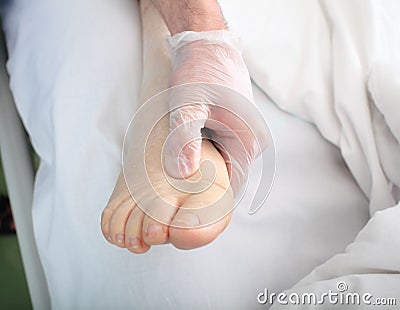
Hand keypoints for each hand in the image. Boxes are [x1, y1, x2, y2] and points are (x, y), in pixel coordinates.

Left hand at [163, 30, 269, 193]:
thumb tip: (183, 174)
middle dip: (203, 193)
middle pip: (227, 180)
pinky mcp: (235, 127)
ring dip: (202, 175)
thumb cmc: (199, 72)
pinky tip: (184, 160)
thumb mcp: (188, 106)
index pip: (231, 190)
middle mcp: (250, 141)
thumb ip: (186, 140)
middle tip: (174, 203)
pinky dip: (204, 160)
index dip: (208, 206)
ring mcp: (244, 134)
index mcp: (246, 142)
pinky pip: (220, 152)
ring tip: (176, 185)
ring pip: (222, 166)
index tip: (185, 216)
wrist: (208, 44)